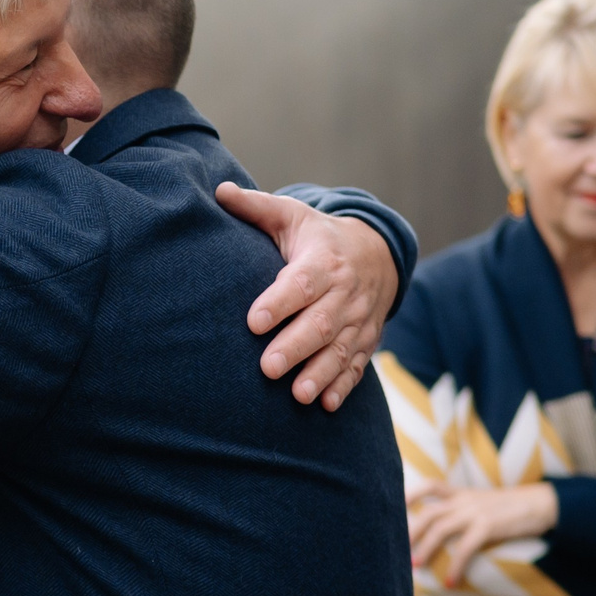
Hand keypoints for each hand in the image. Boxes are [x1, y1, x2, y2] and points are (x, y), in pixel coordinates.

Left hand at [215, 184, 397, 410]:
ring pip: (339, 349)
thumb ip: (256, 207)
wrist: (376, 253)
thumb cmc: (318, 237)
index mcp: (323, 261)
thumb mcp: (292, 216)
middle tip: (268, 369)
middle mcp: (344, 292)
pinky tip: (326, 405)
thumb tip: (219, 190)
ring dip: (320, 373)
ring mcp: (357, 319)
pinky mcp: (365, 340)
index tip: (254, 322)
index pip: (301, 283)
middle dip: (295, 347)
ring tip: (297, 395)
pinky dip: (343, 386)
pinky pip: (357, 365)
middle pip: (320, 322)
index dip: (279, 302)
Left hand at [409, 483, 558, 586]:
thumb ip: (465, 511)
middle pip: (428, 512)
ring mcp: (476, 512)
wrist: (543, 503)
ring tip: (416, 566)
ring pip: (441, 528)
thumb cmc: (513, 508)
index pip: (431, 486)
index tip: (395, 507)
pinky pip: (465, 547)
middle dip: (410, 532)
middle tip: (398, 551)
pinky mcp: (489, 526)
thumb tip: (447, 529)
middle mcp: (465, 500)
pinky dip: (456, 565)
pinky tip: (450, 581)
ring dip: (426, 548)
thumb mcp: (485, 503)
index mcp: (463, 494)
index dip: (410, 494)